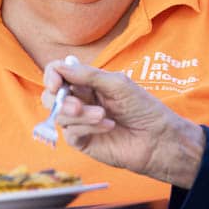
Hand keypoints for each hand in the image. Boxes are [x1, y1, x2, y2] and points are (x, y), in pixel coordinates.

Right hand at [41, 61, 204, 188]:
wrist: (158, 138)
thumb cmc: (142, 108)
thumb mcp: (117, 84)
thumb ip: (87, 75)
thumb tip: (60, 66)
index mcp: (87, 83)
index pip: (58, 74)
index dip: (51, 76)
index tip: (56, 83)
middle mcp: (80, 101)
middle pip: (50, 97)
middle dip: (60, 99)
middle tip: (77, 105)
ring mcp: (80, 122)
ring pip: (59, 116)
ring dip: (80, 114)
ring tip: (103, 115)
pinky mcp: (83, 142)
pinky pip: (71, 133)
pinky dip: (87, 127)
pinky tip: (108, 125)